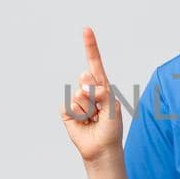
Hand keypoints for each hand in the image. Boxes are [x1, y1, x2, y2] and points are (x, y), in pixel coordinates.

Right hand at [61, 26, 122, 163]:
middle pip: (87, 80)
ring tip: (93, 119)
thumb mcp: (112, 109)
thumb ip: (103, 94)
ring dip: (88, 110)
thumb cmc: (111, 128)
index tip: (87, 30)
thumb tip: (87, 83)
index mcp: (102, 85)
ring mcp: (77, 100)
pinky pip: (70, 106)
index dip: (90, 46)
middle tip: (99, 110)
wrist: (101, 148)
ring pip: (79, 95)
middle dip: (95, 94)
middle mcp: (88, 89)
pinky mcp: (67, 111)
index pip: (94, 63)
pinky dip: (78, 116)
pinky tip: (83, 123)